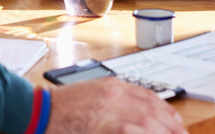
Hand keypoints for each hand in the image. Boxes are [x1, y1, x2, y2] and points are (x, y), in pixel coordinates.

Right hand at [46, 78, 186, 133]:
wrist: (38, 111)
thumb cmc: (61, 108)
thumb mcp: (91, 95)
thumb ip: (113, 101)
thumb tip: (136, 117)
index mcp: (112, 85)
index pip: (149, 97)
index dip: (167, 113)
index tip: (176, 124)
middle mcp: (114, 94)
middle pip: (152, 110)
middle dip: (170, 126)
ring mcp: (110, 109)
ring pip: (147, 121)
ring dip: (162, 131)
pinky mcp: (106, 125)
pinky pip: (131, 130)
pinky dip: (144, 133)